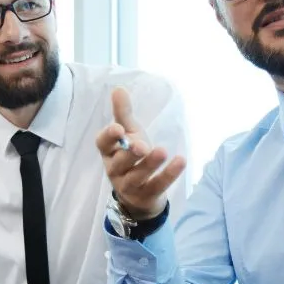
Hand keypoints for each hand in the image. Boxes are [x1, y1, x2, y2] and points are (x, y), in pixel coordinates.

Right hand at [94, 87, 185, 219]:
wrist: (140, 193)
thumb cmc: (132, 157)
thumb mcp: (129, 134)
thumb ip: (123, 114)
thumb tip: (119, 88)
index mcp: (109, 152)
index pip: (103, 144)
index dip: (109, 136)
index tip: (118, 128)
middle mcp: (115, 170)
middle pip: (119, 162)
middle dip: (130, 154)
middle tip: (142, 146)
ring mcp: (130, 185)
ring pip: (137, 176)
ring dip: (149, 165)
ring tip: (162, 152)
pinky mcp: (146, 195)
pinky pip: (157, 186)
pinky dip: (169, 174)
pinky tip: (180, 160)